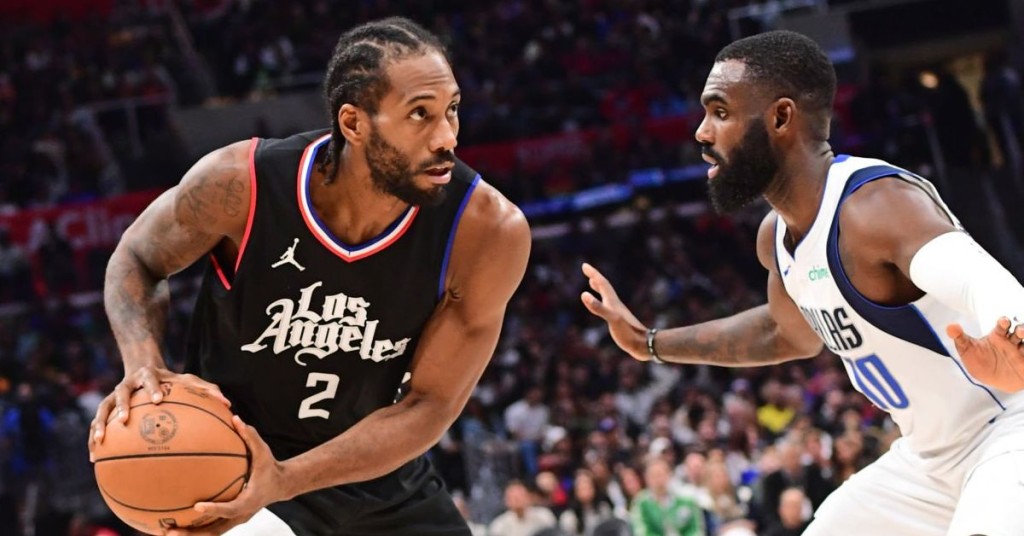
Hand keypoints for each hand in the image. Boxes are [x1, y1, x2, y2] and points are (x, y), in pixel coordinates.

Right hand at [89, 367, 229, 460]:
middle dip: (122, 406)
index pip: (150, 380)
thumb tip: (228, 404)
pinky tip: (93, 456)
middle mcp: (128, 384)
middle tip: (123, 420)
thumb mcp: (187, 380)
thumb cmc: (170, 379)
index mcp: (148, 376)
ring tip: (99, 442)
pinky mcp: (106, 407)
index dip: (154, 388)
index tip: (158, 400)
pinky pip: (97, 423)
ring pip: (103, 409)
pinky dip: (93, 438)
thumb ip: (206, 389)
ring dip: (100, 424)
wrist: (142, 368)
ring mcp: (113, 395)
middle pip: (121, 393)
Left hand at [164, 415, 288, 535]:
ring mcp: (234, 520)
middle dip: (192, 534)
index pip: (231, 508)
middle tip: (170, 531)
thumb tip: (236, 418)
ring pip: (210, 534)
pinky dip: (193, 529)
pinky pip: (209, 528)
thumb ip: (250, 436)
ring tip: (165, 532)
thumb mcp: (263, 452)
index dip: (214, 509)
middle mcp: (240, 515)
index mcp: (249, 500)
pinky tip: (174, 523)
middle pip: (215, 532)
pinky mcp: (229, 520)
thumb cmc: (269, 467)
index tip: (196, 507)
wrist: (280, 485)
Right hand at [580, 262, 648, 359]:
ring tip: (592, 283)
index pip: (602, 283)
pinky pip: (607, 307)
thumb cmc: (628, 333)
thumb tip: (584, 294)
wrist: (643, 345)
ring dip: (599, 288)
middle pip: (605, 287)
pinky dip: (601, 303)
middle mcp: (615, 305)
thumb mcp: (612, 319)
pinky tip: (602, 307)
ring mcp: (617, 312)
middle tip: (587, 270)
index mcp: (613, 302)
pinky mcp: (618, 321)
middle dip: (595, 278)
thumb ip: (598, 307)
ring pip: (606, 296)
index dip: (593, 274)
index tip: (584, 265)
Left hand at [948, 317, 1023, 391]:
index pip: (1002, 326)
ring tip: (1023, 337)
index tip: (1003, 322)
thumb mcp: (967, 351)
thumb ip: (960, 339)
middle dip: (1021, 329)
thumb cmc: (980, 362)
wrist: (991, 382)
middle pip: (1019, 331)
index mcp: (998, 337)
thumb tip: (950, 326)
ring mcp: (1020, 352)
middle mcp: (1011, 342)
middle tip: (1019, 331)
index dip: (1004, 322)